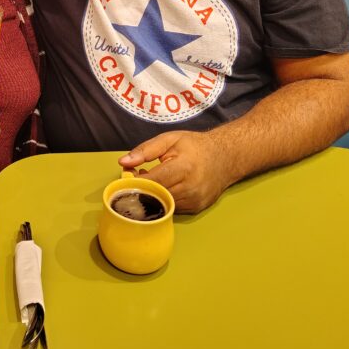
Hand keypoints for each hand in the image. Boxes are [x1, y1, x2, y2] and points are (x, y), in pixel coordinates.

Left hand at [118, 131, 233, 213]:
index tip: (127, 177)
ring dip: (152, 196)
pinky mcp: (197, 208)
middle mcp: (191, 187)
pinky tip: (163, 188)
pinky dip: (164, 201)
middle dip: (142, 189)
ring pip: (163, 205)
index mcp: (184, 167)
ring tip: (151, 181)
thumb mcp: (170, 139)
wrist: (225, 157)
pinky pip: (172, 209)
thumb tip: (123, 162)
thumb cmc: (195, 146)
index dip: (137, 181)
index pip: (153, 181)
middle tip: (136, 178)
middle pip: (157, 196)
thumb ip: (145, 150)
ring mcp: (195, 201)